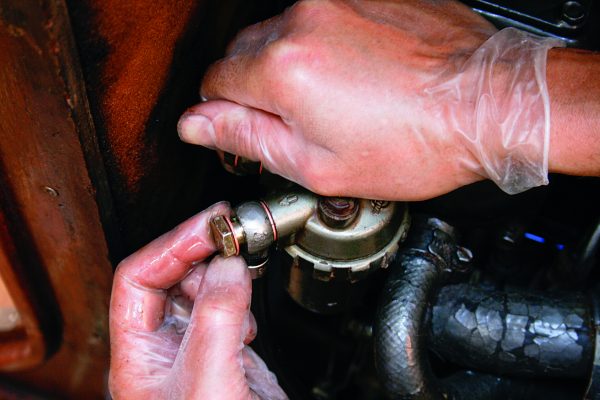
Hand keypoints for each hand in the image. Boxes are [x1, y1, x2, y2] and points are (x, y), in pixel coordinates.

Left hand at [109, 202, 286, 398]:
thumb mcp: (208, 379)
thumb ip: (217, 317)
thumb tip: (229, 264)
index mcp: (139, 355)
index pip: (139, 279)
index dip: (173, 245)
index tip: (210, 224)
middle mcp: (165, 348)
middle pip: (170, 278)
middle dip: (200, 250)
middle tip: (231, 229)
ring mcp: (198, 350)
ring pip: (201, 290)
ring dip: (223, 269)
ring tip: (242, 256)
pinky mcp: (231, 356)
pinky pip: (230, 308)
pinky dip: (242, 293)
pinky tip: (249, 301)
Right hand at [178, 0, 498, 199]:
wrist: (488, 103)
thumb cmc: (415, 143)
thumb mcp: (319, 165)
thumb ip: (247, 138)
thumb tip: (196, 124)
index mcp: (284, 69)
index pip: (214, 84)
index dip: (229, 114)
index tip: (256, 129)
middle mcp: (303, 20)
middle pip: (243, 54)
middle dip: (261, 89)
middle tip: (305, 123)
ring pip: (281, 34)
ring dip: (295, 66)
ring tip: (341, 99)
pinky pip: (320, 18)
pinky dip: (326, 45)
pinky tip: (359, 74)